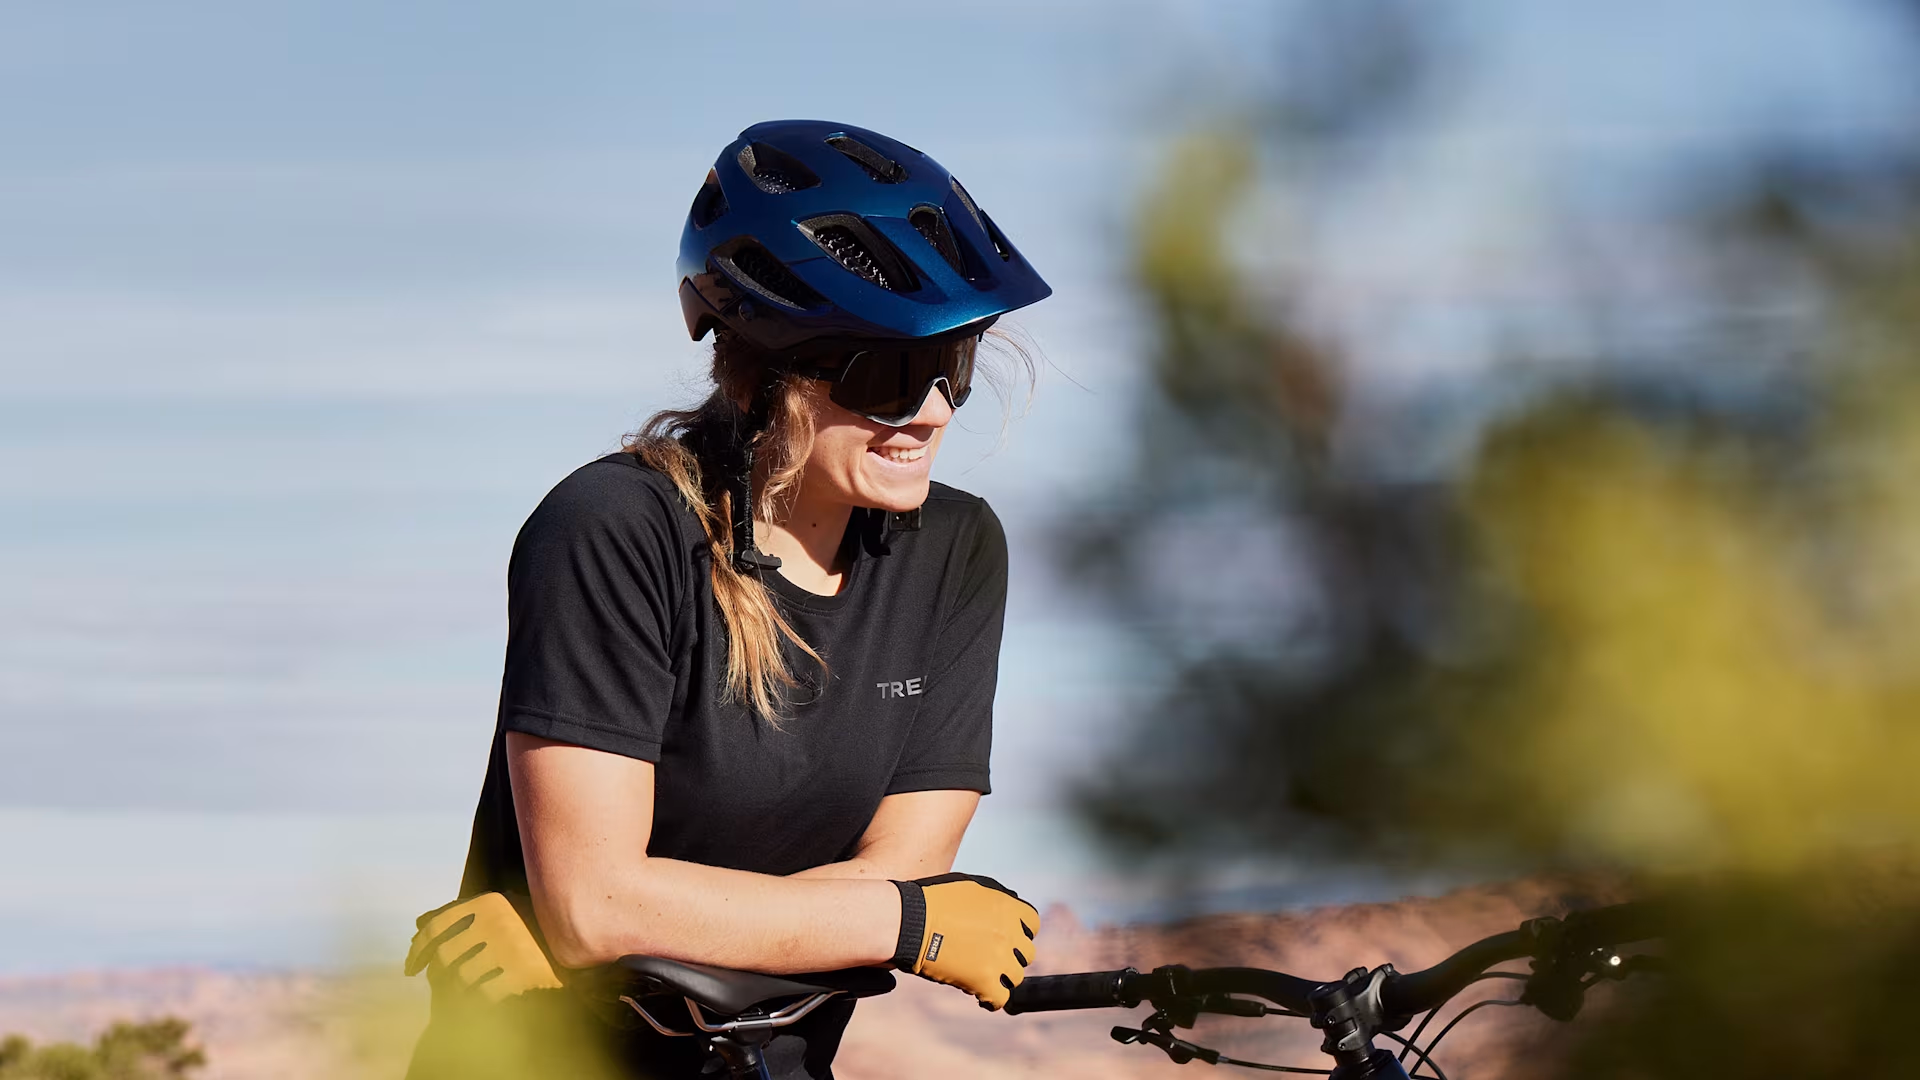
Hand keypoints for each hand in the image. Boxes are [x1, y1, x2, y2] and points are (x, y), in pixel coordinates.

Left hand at [404, 892, 563, 1001]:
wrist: (580, 947)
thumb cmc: (532, 928)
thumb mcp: (501, 910)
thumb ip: (462, 912)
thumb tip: (418, 921)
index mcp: (489, 902)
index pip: (436, 926)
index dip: (418, 949)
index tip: (410, 967)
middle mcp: (496, 921)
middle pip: (445, 955)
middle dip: (436, 973)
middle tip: (436, 984)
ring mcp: (509, 948)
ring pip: (461, 977)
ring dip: (455, 989)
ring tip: (460, 992)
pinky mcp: (521, 974)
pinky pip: (483, 994)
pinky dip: (477, 1000)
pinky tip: (479, 1001)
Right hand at [889, 873, 1038, 1010]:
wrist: (907, 922)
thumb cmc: (932, 900)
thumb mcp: (970, 886)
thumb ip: (997, 896)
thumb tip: (1012, 903)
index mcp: (1008, 908)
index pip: (1032, 925)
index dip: (1020, 932)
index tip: (1007, 938)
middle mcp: (1009, 933)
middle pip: (1026, 953)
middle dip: (1011, 955)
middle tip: (991, 957)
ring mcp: (998, 959)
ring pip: (1015, 977)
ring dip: (1001, 976)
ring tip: (982, 975)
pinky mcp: (984, 982)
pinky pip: (1000, 999)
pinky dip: (991, 1000)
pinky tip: (980, 996)